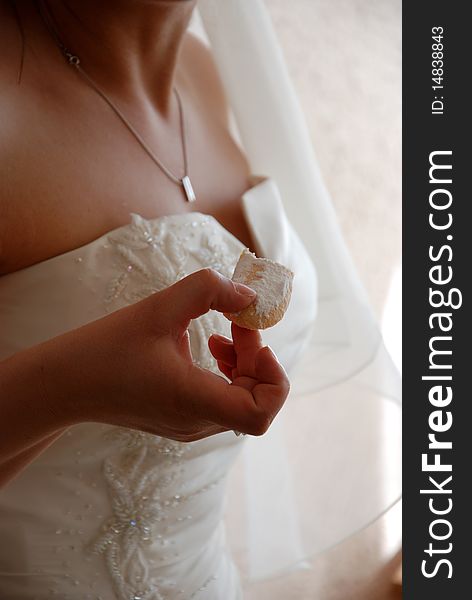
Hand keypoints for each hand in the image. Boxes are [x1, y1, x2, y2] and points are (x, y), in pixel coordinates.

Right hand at [48, 268, 289, 440]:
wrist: (67, 383)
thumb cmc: (107, 346)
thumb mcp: (160, 307)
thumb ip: (209, 290)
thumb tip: (249, 295)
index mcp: (193, 402)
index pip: (261, 414)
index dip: (273, 377)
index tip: (256, 341)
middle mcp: (196, 424)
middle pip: (256, 399)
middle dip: (257, 356)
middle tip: (239, 322)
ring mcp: (190, 427)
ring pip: (242, 400)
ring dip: (245, 364)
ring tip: (225, 336)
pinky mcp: (182, 420)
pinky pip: (224, 401)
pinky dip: (229, 374)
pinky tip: (211, 349)